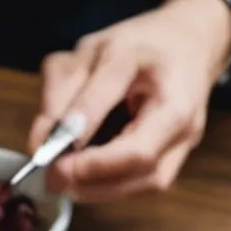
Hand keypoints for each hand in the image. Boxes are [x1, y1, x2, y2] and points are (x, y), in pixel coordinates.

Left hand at [29, 0, 230, 201]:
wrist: (190, 41)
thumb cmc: (145, 41)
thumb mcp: (102, 51)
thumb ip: (71, 93)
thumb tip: (40, 141)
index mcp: (176, 102)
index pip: (138, 150)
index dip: (92, 164)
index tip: (52, 162)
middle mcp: (184, 134)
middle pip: (144, 177)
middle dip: (92, 182)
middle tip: (50, 175)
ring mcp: (181, 150)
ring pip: (141, 187)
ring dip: (96, 188)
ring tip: (60, 174)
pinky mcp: (170, 158)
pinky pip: (139, 183)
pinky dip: (106, 183)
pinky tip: (81, 170)